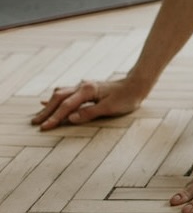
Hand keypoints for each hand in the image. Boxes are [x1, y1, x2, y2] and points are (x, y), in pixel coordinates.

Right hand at [32, 78, 146, 129]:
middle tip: (35, 123)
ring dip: (50, 105)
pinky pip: (67, 93)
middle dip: (47, 111)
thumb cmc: (126, 97)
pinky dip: (56, 99)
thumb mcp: (110, 108)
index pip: (67, 106)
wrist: (136, 84)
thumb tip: (70, 118)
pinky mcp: (86, 89)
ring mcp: (84, 86)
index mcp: (88, 91)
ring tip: (39, 116)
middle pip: (59, 98)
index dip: (55, 117)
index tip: (44, 128)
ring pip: (61, 94)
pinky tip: (47, 101)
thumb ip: (89, 113)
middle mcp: (83, 86)